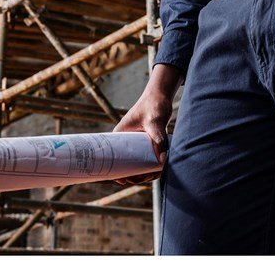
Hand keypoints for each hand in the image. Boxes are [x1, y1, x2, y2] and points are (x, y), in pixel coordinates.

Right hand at [112, 62, 182, 183]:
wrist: (161, 95)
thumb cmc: (154, 104)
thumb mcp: (154, 121)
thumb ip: (158, 138)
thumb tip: (163, 160)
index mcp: (120, 135)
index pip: (112, 158)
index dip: (116, 172)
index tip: (125, 181)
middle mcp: (125, 140)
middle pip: (124, 163)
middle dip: (132, 174)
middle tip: (144, 178)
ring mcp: (135, 141)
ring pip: (135, 161)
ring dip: (141, 172)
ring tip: (151, 176)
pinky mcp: (145, 141)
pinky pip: (144, 157)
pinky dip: (148, 165)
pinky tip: (155, 170)